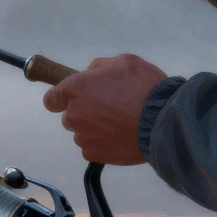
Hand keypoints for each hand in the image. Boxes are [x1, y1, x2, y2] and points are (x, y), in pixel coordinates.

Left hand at [42, 54, 168, 165]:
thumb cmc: (144, 87)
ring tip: (119, 125)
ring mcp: (83, 137)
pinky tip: (120, 137)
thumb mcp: (124, 62)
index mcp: (75, 89)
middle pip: (69, 116)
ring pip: (82, 133)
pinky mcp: (94, 154)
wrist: (164, 122)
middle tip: (109, 109)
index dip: (61, 98)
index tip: (73, 99)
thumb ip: (99, 66)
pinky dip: (102, 144)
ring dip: (94, 129)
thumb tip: (88, 74)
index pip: (51, 98)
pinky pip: (92, 148)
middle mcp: (74, 114)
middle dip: (84, 112)